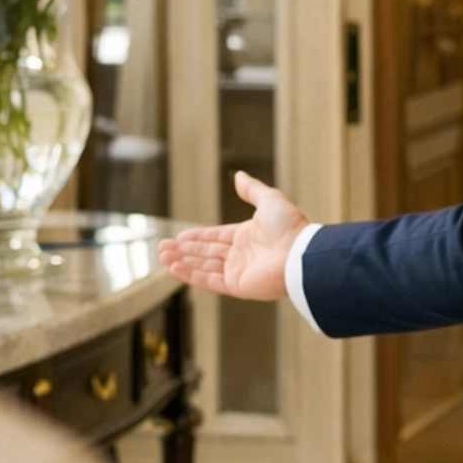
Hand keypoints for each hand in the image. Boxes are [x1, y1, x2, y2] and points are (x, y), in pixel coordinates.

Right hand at [157, 173, 307, 302]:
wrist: (300, 255)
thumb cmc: (289, 228)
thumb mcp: (269, 199)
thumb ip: (252, 189)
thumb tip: (239, 176)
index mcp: (248, 236)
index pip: (216, 237)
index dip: (197, 237)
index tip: (180, 237)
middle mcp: (242, 255)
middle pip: (206, 253)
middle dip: (184, 250)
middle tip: (163, 248)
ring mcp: (239, 271)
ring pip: (204, 266)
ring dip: (183, 261)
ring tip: (163, 256)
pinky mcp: (237, 286)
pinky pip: (209, 280)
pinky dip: (191, 275)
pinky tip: (174, 268)